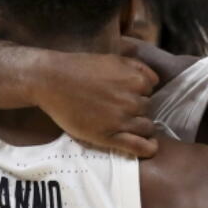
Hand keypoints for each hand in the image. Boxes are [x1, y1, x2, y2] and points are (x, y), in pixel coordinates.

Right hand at [35, 51, 159, 157]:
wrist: (51, 81)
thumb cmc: (80, 68)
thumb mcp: (114, 59)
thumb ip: (137, 68)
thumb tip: (155, 81)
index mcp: (136, 80)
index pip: (150, 90)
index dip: (138, 92)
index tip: (125, 94)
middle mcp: (133, 100)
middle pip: (148, 109)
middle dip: (137, 108)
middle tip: (118, 108)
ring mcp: (123, 121)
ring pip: (147, 127)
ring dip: (141, 126)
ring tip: (126, 124)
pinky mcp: (110, 137)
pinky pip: (139, 146)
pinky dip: (149, 148)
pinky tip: (150, 147)